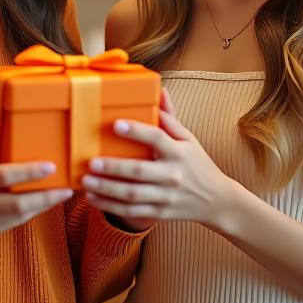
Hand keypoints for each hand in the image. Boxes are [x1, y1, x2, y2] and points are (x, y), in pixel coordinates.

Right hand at [0, 105, 72, 252]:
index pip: (4, 175)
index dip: (29, 172)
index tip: (51, 166)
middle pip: (18, 203)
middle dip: (46, 197)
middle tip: (66, 188)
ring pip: (19, 217)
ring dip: (43, 206)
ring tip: (62, 194)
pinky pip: (13, 224)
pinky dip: (30, 214)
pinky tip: (42, 203)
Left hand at [82, 90, 236, 228]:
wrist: (216, 200)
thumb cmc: (197, 163)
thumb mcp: (188, 138)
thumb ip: (170, 117)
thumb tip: (159, 90)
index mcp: (178, 152)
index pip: (157, 138)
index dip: (136, 131)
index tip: (116, 124)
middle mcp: (172, 174)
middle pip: (139, 171)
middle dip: (114, 168)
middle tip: (91, 161)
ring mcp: (165, 196)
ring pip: (132, 194)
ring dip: (106, 189)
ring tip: (86, 180)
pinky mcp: (159, 212)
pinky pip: (131, 211)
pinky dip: (110, 205)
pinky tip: (92, 197)